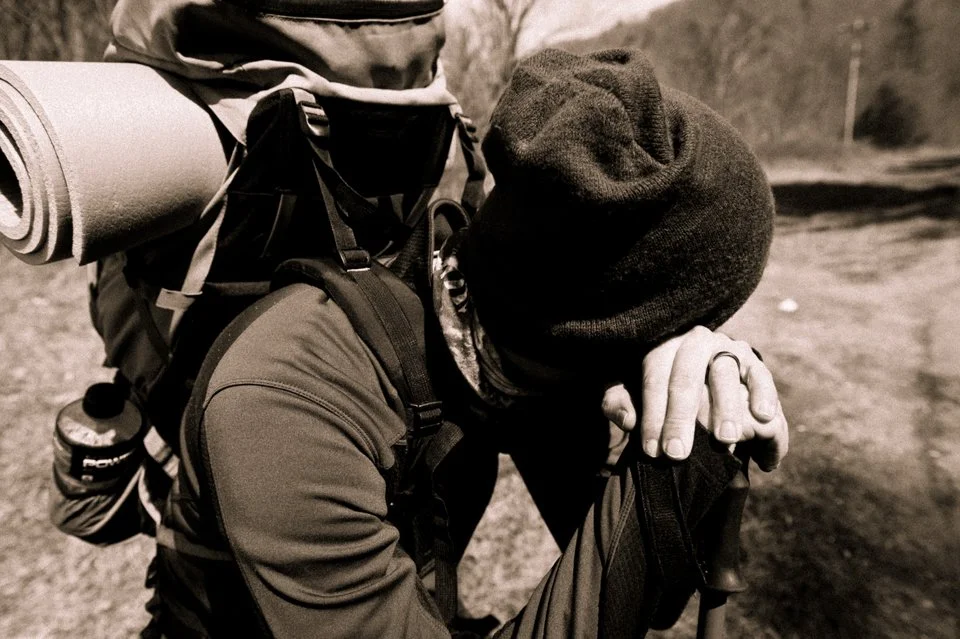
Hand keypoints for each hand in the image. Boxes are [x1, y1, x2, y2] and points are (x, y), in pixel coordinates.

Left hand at [600, 326, 787, 469]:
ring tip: (724, 439)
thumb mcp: (630, 391)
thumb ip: (618, 402)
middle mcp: (693, 341)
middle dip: (681, 417)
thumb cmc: (658, 391)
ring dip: (725, 407)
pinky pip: (759, 374)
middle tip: (677, 454)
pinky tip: (763, 417)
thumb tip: (628, 420)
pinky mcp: (752, 359)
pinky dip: (763, 394)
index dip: (652, 415)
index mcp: (661, 346)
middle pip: (685, 376)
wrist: (697, 375)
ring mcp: (725, 347)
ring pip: (724, 372)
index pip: (653, 377)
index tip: (652, 451)